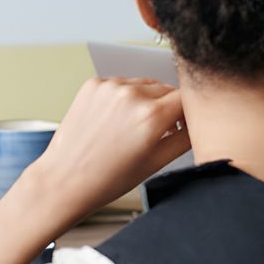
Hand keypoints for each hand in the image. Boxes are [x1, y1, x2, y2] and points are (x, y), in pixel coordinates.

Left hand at [10, 78, 190, 223]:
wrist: (64, 180)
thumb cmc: (108, 179)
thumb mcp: (156, 163)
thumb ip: (184, 138)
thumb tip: (199, 123)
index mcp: (152, 116)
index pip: (187, 98)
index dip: (190, 112)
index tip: (186, 124)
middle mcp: (132, 95)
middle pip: (167, 89)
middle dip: (169, 107)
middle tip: (159, 132)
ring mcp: (110, 87)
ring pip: (144, 84)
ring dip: (146, 100)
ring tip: (132, 128)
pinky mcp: (93, 84)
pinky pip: (121, 84)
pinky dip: (124, 97)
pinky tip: (115, 120)